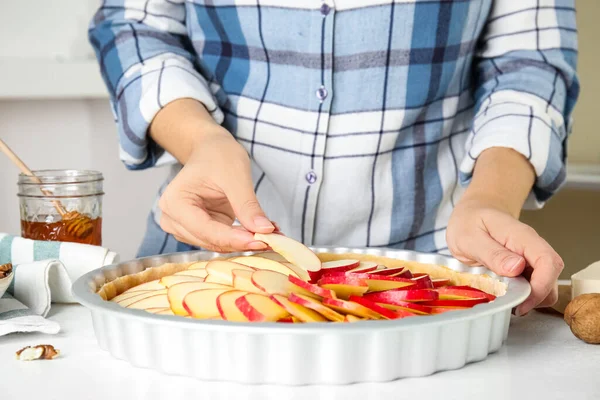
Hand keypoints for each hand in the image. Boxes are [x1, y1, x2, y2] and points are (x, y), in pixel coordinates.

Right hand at [157, 127, 275, 252]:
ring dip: (244, 241)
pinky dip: (241, 237)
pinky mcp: (199, 231)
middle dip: (242, 241)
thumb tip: (265, 230)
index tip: (262, 241)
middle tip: (274, 240)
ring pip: (217, 245)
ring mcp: (184, 228)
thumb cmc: (218, 155)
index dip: (235, 239)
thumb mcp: (236, 176)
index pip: (206, 230)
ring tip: (271, 234)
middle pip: (211, 241)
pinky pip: (222, 240)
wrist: (211, 150)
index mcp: (175, 203)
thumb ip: (247, 205)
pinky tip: (259, 231)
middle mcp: (173, 219)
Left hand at [447, 196, 563, 315]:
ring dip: (532, 298)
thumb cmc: (469, 222)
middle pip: (552, 276)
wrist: (472, 213)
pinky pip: (534, 284)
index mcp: (521, 236)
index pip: (548, 261)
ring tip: (508, 302)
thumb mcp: (470, 238)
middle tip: (513, 307)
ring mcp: (530, 257)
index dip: (541, 286)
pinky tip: (508, 296)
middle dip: (537, 297)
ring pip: (546, 283)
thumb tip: (517, 267)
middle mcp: (531, 247)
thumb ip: (492, 253)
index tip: (522, 301)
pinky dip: (525, 295)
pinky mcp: (526, 267)